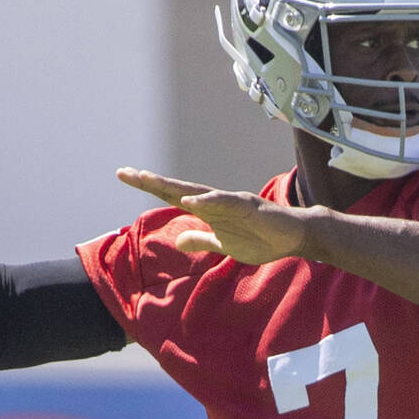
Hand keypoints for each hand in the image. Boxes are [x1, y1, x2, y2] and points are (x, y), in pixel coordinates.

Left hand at [116, 167, 310, 264]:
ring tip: (147, 179)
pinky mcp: (247, 207)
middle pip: (177, 190)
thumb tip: (179, 240)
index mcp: (209, 210)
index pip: (173, 197)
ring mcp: (231, 202)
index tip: (127, 176)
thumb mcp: (224, 245)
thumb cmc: (262, 239)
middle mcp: (216, 201)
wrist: (293, 237)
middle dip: (151, 182)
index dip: (151, 188)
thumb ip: (201, 240)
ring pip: (196, 191)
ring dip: (171, 186)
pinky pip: (223, 203)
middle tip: (124, 172)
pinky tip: (188, 201)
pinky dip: (206, 200)